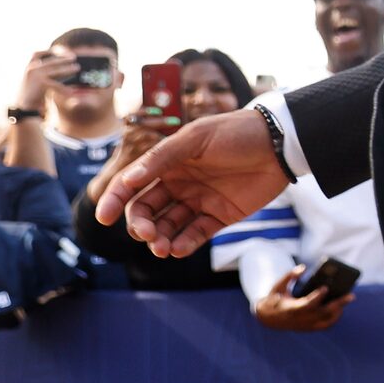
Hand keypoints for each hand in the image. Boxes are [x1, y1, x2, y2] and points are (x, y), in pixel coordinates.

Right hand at [15, 49, 79, 113]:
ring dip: (67, 68)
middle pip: (51, 60)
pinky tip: (72, 90)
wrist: (23, 109)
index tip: (61, 50)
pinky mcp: (41, 83)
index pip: (38, 54)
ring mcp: (35, 75)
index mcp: (29, 67)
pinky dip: (65, 87)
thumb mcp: (37, 82)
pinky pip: (57, 84)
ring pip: (56, 69)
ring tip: (77, 68)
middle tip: (74, 58)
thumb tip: (63, 68)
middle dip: (63, 58)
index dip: (50, 51)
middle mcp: (31, 68)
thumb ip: (46, 74)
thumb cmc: (32, 96)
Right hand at [96, 106, 283, 257]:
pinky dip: (184, 244)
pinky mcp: (219, 216)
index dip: (115, 200)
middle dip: (141, 226)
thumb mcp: (196, 138)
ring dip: (160, 240)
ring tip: (162, 248)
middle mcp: (178, 184)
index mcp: (167, 164)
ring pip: (169, 227)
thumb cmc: (235, 133)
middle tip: (148, 234)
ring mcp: (198, 201)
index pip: (132, 185)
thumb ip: (163, 158)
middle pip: (147, 211)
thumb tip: (130, 179)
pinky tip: (178, 249)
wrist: (279, 144)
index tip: (104, 217)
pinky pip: (195, 235)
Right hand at [254, 267, 347, 332]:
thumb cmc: (274, 298)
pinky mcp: (308, 328)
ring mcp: (305, 325)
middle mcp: (299, 319)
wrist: (267, 318)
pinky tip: (340, 306)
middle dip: (338, 304)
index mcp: (290, 309)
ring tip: (347, 298)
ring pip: (327, 321)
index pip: (306, 305)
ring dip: (338, 311)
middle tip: (351, 295)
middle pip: (322, 313)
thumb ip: (290, 276)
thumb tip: (304, 267)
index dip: (316, 297)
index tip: (325, 287)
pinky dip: (334, 317)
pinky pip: (325, 325)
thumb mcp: (278, 285)